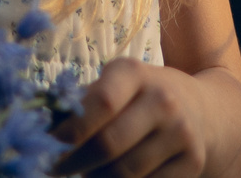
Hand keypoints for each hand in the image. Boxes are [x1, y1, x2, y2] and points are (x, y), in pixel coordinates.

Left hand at [52, 59, 212, 177]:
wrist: (200, 110)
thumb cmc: (138, 97)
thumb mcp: (114, 84)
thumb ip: (81, 102)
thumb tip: (40, 123)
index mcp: (134, 73)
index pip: (101, 103)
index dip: (71, 129)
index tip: (48, 144)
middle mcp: (162, 100)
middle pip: (108, 145)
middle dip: (74, 163)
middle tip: (55, 168)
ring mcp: (181, 132)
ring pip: (125, 174)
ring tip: (86, 172)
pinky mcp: (193, 161)